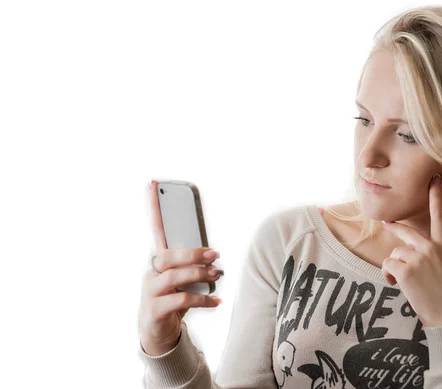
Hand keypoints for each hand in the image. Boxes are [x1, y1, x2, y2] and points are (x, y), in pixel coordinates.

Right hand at [138, 180, 223, 355]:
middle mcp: (151, 272)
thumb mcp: (184, 279)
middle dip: (193, 253)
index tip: (153, 183)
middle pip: (168, 256)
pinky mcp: (155, 310)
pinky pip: (181, 300)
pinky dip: (203, 299)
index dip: (153, 206)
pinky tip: (215, 300)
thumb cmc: (174, 298)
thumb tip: (213, 256)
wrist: (158, 332)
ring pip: (174, 277)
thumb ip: (193, 265)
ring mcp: (150, 291)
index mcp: (159, 259)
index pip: (155, 228)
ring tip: (217, 275)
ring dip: (199, 274)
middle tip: (215, 255)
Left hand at [380, 174, 441, 327]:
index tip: (435, 178)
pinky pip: (388, 265)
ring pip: (395, 254)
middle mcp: (432, 248)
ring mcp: (418, 257)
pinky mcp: (406, 269)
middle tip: (386, 223)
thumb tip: (412, 253)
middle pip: (406, 231)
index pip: (440, 216)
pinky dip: (388, 276)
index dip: (437, 196)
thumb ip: (433, 255)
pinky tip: (396, 285)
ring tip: (406, 282)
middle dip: (394, 227)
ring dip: (394, 267)